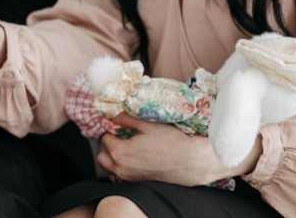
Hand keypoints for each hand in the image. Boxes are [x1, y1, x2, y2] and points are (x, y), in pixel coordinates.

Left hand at [96, 113, 258, 185]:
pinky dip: (123, 166)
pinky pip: (122, 175)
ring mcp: (130, 178)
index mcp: (120, 153)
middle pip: (103, 156)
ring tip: (128, 145)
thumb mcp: (146, 124)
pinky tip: (136, 156)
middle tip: (121, 134)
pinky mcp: (139, 182)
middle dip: (108, 144)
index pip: (104, 138)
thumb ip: (124, 118)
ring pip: (111, 167)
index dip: (110, 128)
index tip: (118, 124)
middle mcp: (122, 169)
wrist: (193, 162)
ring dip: (114, 156)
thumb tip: (111, 112)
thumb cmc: (172, 142)